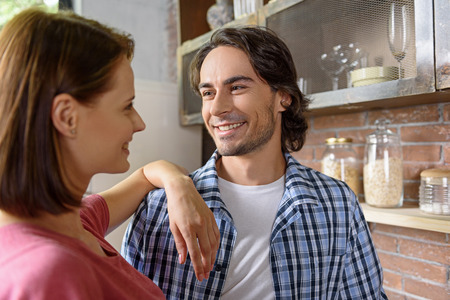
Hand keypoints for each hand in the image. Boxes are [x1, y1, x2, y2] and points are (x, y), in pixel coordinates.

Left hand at [143, 163, 219, 280]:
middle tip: (206, 275)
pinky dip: (216, 245)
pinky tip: (214, 252)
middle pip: (207, 250)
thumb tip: (183, 260)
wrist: (182, 189)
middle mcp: (200, 225)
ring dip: (213, 257)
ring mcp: (207, 220)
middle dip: (207, 265)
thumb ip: (180, 244)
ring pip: (214, 243)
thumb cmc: (175, 207)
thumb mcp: (173, 226)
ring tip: (210, 266)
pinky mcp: (211, 217)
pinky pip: (216, 234)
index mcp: (188, 228)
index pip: (195, 252)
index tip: (200, 276)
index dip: (198, 266)